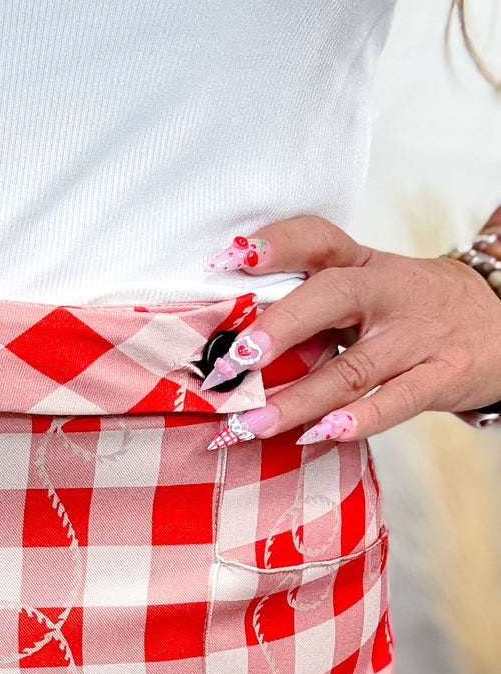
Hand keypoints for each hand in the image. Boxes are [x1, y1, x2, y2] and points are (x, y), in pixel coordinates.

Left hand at [199, 215, 500, 444]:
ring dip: (299, 399)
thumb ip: (313, 301)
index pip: (320, 240)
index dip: (278, 244)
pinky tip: (322, 433)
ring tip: (253, 423)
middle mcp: (390, 293)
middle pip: (333, 297)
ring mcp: (418, 336)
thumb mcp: (371, 288)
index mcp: (364, 266)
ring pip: (353, 367)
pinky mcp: (442, 376)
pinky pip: (396, 401)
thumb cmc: (413, 311)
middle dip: (281, 327)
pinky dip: (358, 420)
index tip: (232, 258)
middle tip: (237, 359)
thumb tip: (233, 337)